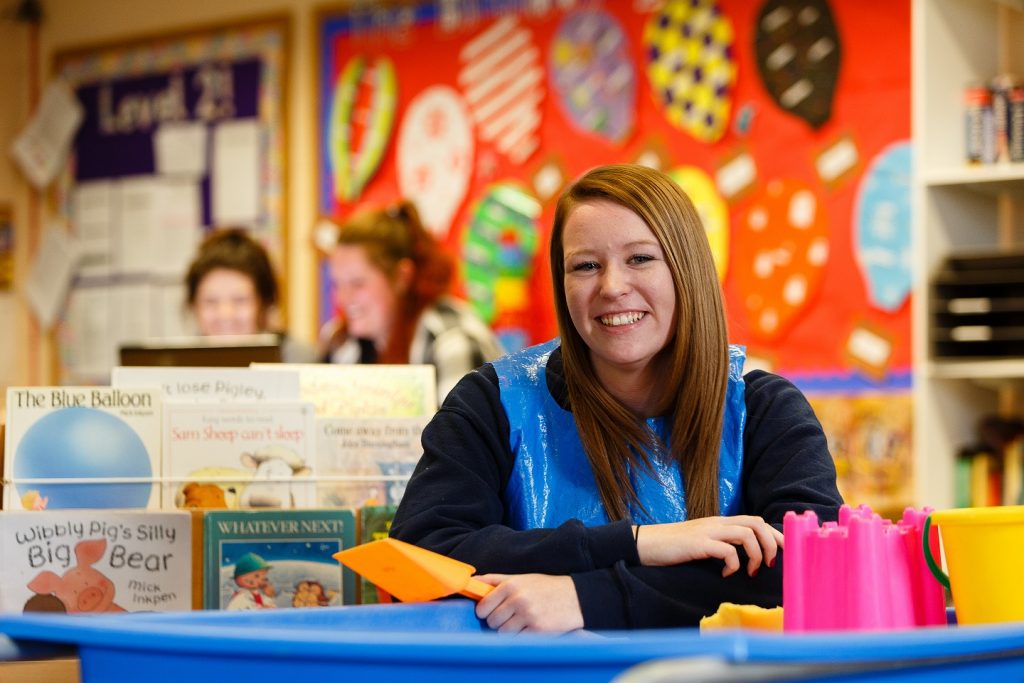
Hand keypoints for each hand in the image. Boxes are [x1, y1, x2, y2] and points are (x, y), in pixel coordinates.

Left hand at [473, 573, 584, 633]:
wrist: (577, 598)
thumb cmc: (546, 587)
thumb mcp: (522, 578)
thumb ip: (496, 580)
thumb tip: (472, 581)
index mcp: (512, 585)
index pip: (483, 606)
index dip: (484, 611)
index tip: (489, 612)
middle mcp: (518, 600)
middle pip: (492, 621)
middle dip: (498, 621)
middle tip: (510, 616)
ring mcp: (528, 616)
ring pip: (503, 632)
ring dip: (509, 631)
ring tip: (521, 622)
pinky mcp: (538, 630)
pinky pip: (517, 640)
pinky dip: (521, 636)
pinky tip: (530, 628)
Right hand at [636, 515, 782, 576]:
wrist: (645, 544)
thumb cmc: (673, 548)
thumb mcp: (702, 542)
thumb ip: (721, 543)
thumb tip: (744, 557)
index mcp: (719, 522)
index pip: (755, 520)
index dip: (774, 534)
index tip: (784, 551)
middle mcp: (717, 523)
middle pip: (756, 523)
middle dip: (771, 543)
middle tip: (770, 564)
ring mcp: (708, 531)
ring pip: (746, 533)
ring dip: (756, 555)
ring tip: (751, 571)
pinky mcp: (698, 543)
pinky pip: (727, 550)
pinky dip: (733, 564)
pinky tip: (725, 574)